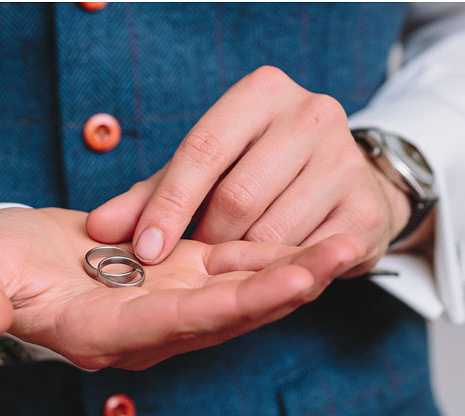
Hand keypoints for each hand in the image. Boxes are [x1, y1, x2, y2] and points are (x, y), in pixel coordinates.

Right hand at [0, 206, 361, 370]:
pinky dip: (274, 257)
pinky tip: (316, 238)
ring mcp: (162, 306)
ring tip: (347, 243)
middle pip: (221, 316)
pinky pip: (233, 273)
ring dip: (292, 273)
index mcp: (95, 334)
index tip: (281, 286)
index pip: (169, 324)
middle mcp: (140, 330)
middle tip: (338, 256)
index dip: (227, 306)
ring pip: (237, 296)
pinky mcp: (174, 278)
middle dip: (282, 290)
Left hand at [88, 65, 414, 276]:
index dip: (169, 205)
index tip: (144, 250)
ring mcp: (346, 160)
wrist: (340, 183)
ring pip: (270, 232)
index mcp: (262, 93)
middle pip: (237, 196)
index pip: (204, 149)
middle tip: (189, 263)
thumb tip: (97, 229)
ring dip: (238, 261)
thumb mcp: (200, 173)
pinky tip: (262, 272)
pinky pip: (305, 257)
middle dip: (204, 239)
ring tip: (227, 264)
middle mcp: (312, 115)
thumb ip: (147, 198)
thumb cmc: (253, 173)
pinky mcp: (367, 209)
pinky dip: (275, 273)